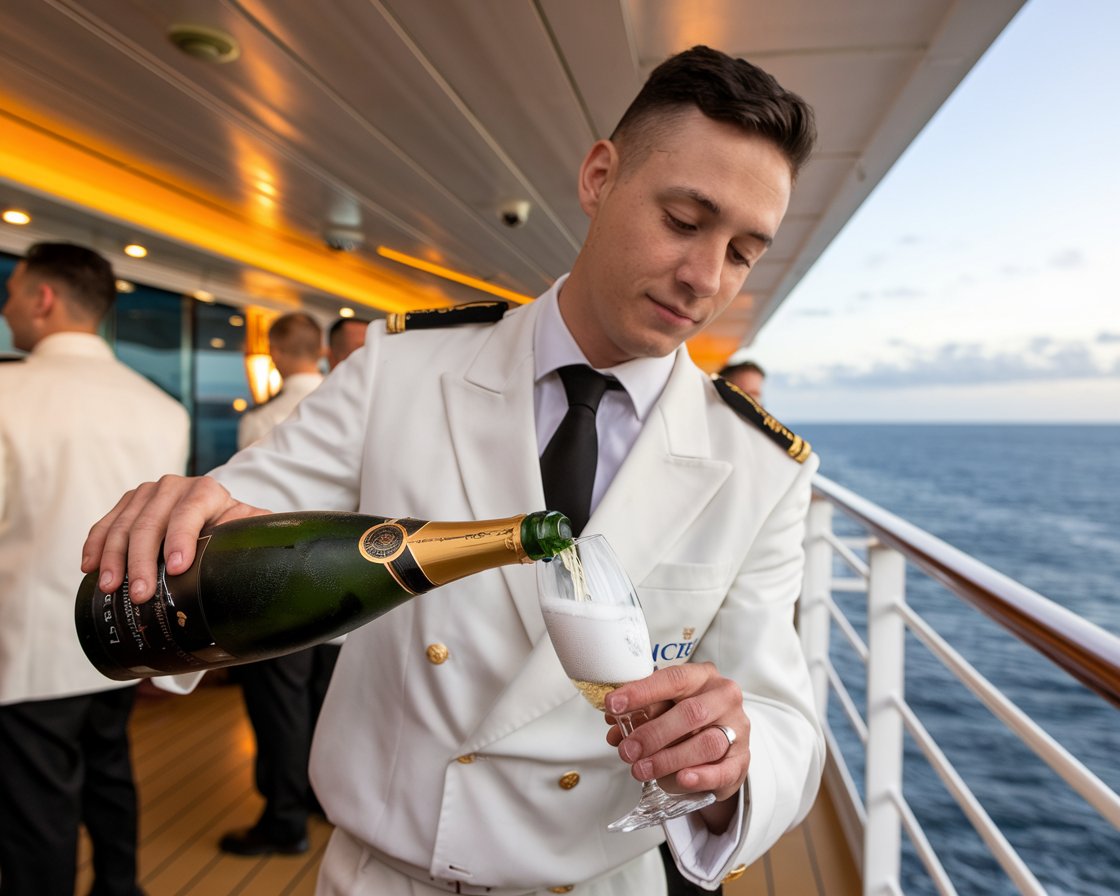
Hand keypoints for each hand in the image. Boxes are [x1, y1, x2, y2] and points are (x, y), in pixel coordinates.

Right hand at [80, 475, 265, 602]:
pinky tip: (88, 566)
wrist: (216, 511)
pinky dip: (95, 544)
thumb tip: (277, 557)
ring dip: (113, 557)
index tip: (177, 568)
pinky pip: (106, 523)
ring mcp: (148, 492)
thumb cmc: (233, 527)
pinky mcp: (128, 502)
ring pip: (124, 524)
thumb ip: (258, 535)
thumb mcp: (249, 528)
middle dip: (143, 561)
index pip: (190, 512)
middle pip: (151, 523)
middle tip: (140, 594)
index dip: (181, 539)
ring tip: (110, 587)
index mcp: (208, 491)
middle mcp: (174, 486)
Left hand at [605, 662, 748, 821]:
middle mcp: (724, 698)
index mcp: (703, 677)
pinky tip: (681, 778)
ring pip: (706, 743)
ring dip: (669, 759)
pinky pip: (723, 770)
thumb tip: (614, 723)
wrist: (723, 746)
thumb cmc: (690, 721)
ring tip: (641, 769)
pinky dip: (701, 776)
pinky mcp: (741, 760)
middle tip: (627, 749)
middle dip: (653, 733)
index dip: (642, 691)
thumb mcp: (667, 708)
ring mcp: (737, 729)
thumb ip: (643, 713)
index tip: (614, 704)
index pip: (673, 679)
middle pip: (691, 713)